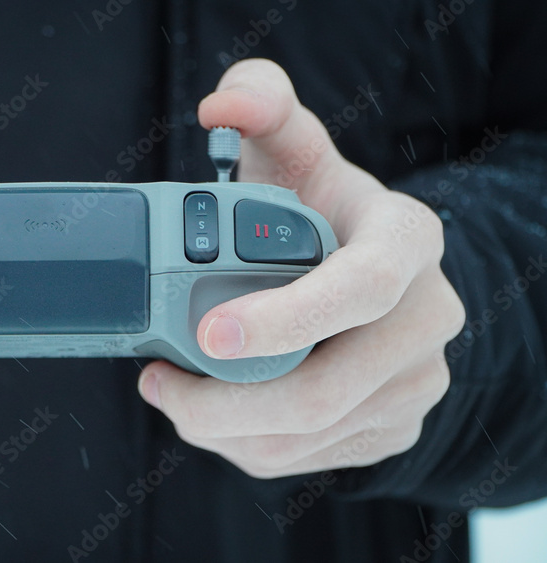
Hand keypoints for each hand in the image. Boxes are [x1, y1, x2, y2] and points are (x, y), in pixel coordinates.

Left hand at [137, 59, 464, 478]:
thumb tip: (220, 108)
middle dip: (223, 405)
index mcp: (407, 241)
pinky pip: (311, 459)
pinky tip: (218, 417)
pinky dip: (248, 447)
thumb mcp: (295, 146)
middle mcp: (428, 318)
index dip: (285, 319)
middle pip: (325, 391)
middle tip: (157, 386)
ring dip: (223, 431)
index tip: (205, 335)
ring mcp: (416, 382)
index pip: (359, 289)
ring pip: (309, 436)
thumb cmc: (319, 206)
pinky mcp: (393, 427)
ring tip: (174, 398)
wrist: (364, 272)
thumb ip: (262, 103)